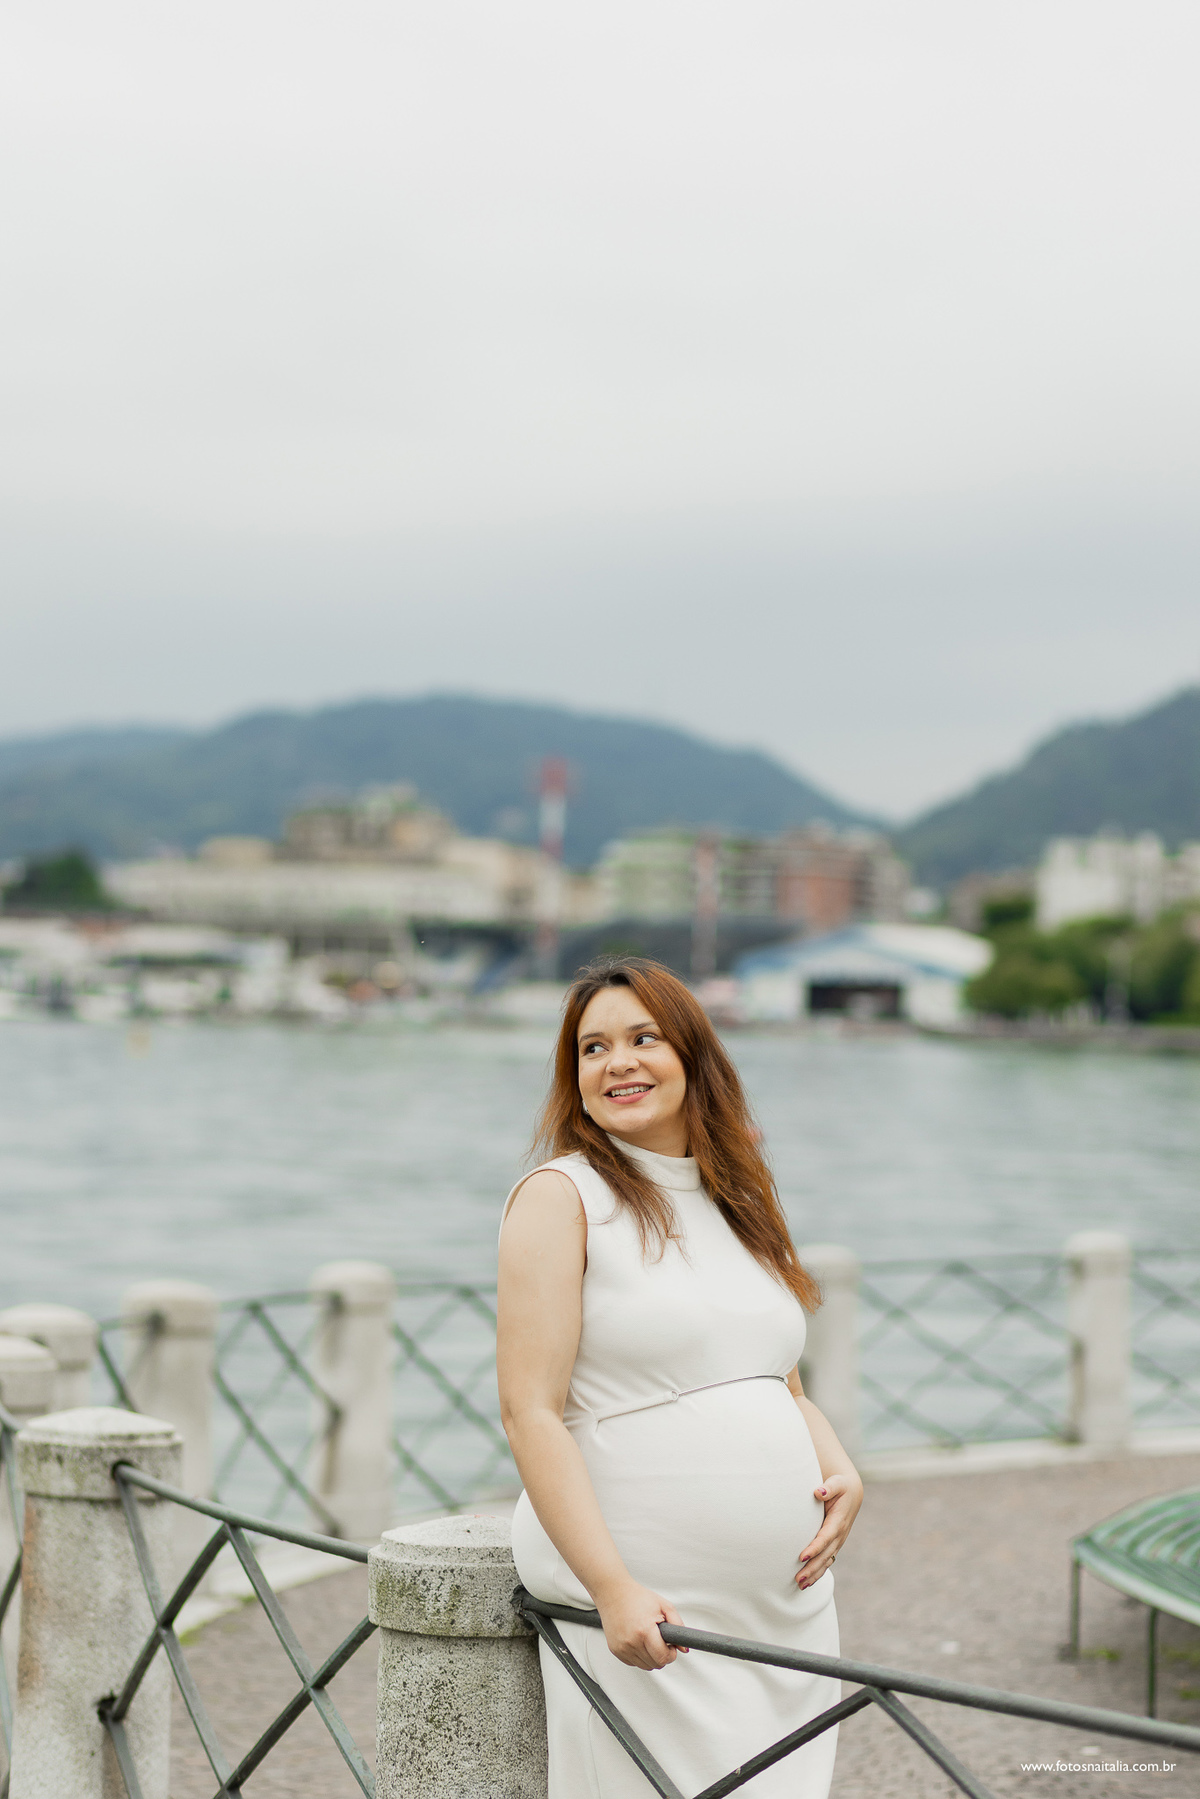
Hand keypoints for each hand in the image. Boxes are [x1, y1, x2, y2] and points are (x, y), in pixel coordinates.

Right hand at [595, 1578, 687, 1668]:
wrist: (613, 1593)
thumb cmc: (637, 1598)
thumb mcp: (664, 1606)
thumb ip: (678, 1626)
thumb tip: (684, 1647)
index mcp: (644, 1630)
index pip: (663, 1657)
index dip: (671, 1654)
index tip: (671, 1646)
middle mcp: (631, 1642)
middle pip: (655, 1664)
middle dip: (662, 1654)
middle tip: (660, 1640)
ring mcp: (622, 1648)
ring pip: (645, 1666)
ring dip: (651, 1656)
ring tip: (649, 1639)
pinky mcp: (615, 1651)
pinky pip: (634, 1663)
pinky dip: (639, 1655)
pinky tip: (638, 1640)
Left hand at [797, 1470, 862, 1589]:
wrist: (852, 1494)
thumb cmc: (841, 1487)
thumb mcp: (837, 1483)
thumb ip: (829, 1487)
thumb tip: (818, 1492)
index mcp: (839, 1521)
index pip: (826, 1537)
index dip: (815, 1548)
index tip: (802, 1556)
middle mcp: (839, 1535)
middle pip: (825, 1555)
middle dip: (812, 1568)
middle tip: (798, 1578)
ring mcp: (837, 1542)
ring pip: (826, 1562)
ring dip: (814, 1574)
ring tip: (800, 1585)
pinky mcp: (834, 1545)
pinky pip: (826, 1562)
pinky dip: (818, 1572)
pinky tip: (807, 1582)